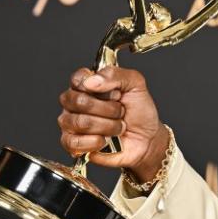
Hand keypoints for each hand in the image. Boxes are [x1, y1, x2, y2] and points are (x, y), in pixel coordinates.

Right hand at [58, 66, 169, 181]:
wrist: (146, 139)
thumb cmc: (138, 112)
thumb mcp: (135, 85)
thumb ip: (114, 75)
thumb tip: (90, 81)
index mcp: (87, 85)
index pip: (78, 79)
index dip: (98, 87)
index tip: (116, 93)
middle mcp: (75, 103)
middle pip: (78, 101)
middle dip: (108, 109)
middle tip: (120, 111)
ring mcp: (71, 123)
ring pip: (79, 122)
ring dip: (107, 126)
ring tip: (117, 126)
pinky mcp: (72, 144)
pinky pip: (74, 142)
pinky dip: (96, 142)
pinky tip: (105, 140)